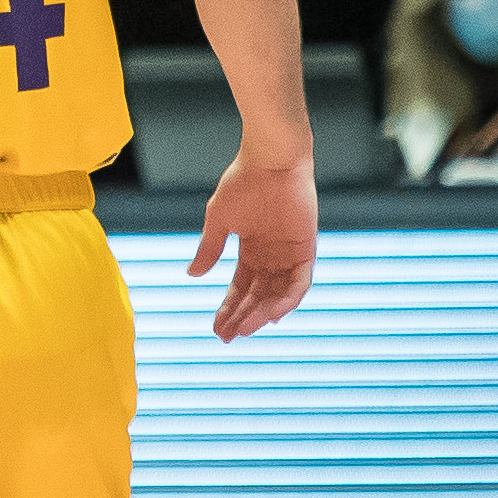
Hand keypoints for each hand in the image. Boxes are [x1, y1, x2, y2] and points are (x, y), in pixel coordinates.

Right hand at [188, 147, 316, 341]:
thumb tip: (191, 275)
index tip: (216, 329)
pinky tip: (271, 315)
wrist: (269, 160)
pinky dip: (288, 300)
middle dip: (243, 317)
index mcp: (252, 249)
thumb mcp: (219, 221)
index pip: (241, 287)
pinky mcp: (306, 247)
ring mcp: (290, 253)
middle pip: (258, 296)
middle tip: (228, 338)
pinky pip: (300, 282)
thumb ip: (209, 249)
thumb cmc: (243, 183)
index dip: (228, 308)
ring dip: (262, 314)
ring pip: (278, 294)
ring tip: (245, 330)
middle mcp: (272, 255)